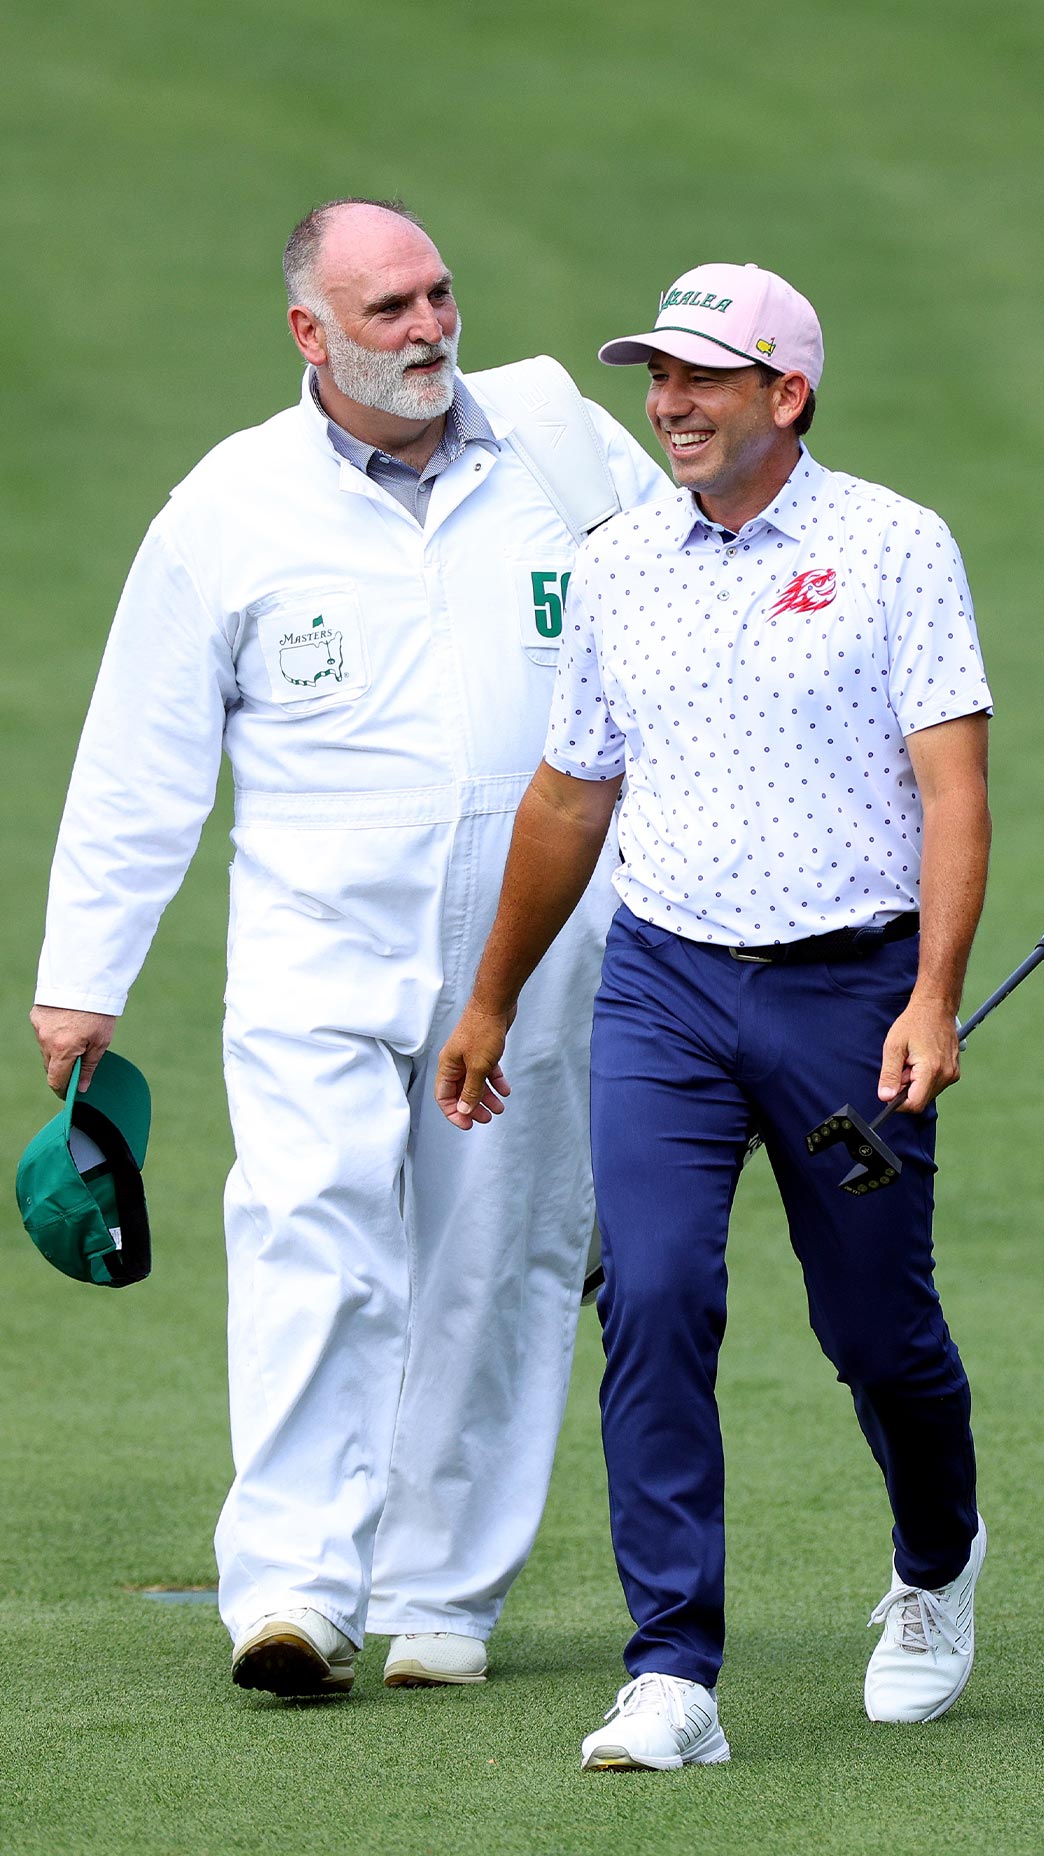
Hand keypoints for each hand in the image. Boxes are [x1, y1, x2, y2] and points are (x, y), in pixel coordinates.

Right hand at [29, 1005, 115, 1096]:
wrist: (87, 979)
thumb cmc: (98, 1012)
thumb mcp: (101, 1042)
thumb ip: (89, 1066)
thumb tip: (82, 1087)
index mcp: (63, 1050)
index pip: (55, 1080)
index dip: (62, 1090)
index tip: (70, 1093)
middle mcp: (46, 1040)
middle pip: (50, 1065)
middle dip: (62, 1069)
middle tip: (78, 1066)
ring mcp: (39, 1027)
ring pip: (46, 1049)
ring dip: (57, 1051)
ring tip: (76, 1041)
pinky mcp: (36, 1015)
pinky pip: (43, 1033)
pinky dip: (53, 1035)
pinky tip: (67, 1027)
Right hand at [434, 1001, 514, 1129]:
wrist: (495, 1003)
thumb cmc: (483, 1030)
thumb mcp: (478, 1067)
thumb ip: (471, 1090)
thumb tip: (464, 1109)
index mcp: (447, 1066)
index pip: (443, 1097)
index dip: (454, 1113)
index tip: (468, 1124)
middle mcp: (456, 1062)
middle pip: (460, 1092)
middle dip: (472, 1107)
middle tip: (487, 1118)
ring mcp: (469, 1056)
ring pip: (475, 1083)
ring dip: (486, 1097)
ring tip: (499, 1108)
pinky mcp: (483, 1050)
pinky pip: (487, 1071)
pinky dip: (495, 1082)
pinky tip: (505, 1090)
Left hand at [877, 997, 959, 1113]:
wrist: (935, 1008)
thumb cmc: (914, 1023)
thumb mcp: (894, 1047)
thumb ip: (889, 1075)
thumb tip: (885, 1097)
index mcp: (931, 1070)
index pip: (914, 1104)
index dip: (898, 1103)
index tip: (890, 1090)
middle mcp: (946, 1075)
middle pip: (920, 1099)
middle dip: (906, 1089)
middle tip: (902, 1066)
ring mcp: (952, 1074)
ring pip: (927, 1093)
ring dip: (914, 1082)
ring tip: (911, 1061)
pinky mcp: (954, 1072)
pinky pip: (935, 1085)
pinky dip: (924, 1077)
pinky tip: (920, 1060)